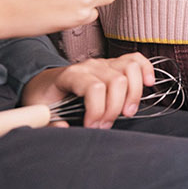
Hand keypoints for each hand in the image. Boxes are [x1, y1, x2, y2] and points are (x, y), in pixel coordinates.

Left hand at [22, 52, 155, 128]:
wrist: (45, 82)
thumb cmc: (45, 96)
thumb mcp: (39, 110)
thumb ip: (49, 122)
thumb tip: (66, 128)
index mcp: (71, 75)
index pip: (95, 88)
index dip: (98, 111)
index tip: (92, 127)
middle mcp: (91, 65)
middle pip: (117, 81)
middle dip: (115, 109)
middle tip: (105, 125)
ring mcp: (105, 63)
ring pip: (131, 70)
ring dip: (134, 94)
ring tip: (126, 112)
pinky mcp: (114, 64)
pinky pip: (136, 60)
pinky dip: (146, 70)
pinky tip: (148, 84)